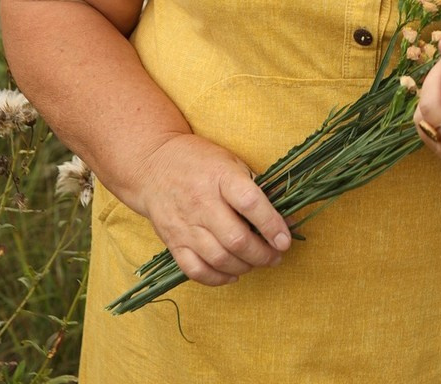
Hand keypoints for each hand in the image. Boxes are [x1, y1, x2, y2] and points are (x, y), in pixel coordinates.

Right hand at [130, 132, 291, 285]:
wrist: (153, 164)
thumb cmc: (201, 161)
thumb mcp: (232, 163)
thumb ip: (258, 190)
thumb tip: (287, 219)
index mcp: (221, 177)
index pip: (251, 204)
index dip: (271, 225)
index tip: (285, 240)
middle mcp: (202, 203)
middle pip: (236, 239)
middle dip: (262, 254)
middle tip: (276, 256)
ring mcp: (185, 225)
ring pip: (218, 258)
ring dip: (244, 267)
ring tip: (258, 263)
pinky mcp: (173, 241)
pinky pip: (195, 270)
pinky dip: (217, 278)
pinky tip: (233, 273)